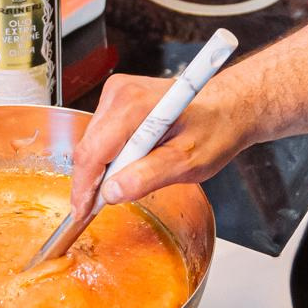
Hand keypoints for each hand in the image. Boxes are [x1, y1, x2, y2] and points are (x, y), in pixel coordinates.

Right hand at [69, 66, 252, 216]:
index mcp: (136, 106)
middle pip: (89, 148)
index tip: (81, 213)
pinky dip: (109, 157)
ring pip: (92, 143)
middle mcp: (121, 93)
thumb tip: (112, 192)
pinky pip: (101, 136)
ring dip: (102, 169)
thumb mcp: (188, 162)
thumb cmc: (214, 130)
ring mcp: (117, 94)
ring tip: (124, 183)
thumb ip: (148, 176)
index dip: (84, 188)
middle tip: (95, 210)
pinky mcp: (117, 99)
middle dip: (91, 182)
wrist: (226, 107)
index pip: (94, 152)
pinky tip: (127, 167)